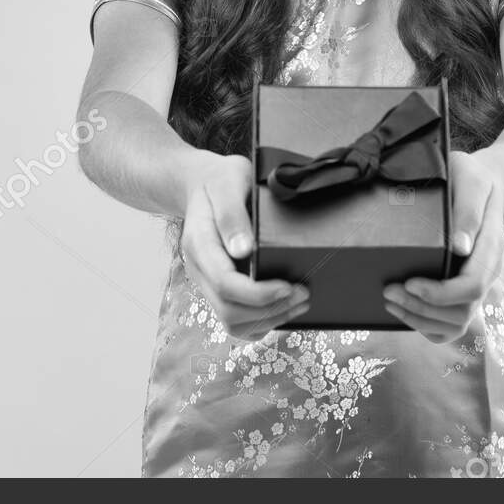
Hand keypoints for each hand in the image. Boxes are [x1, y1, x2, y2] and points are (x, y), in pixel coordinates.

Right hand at [180, 152, 309, 339]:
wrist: (201, 183)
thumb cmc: (219, 180)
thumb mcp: (227, 182)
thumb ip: (232, 214)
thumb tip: (243, 250)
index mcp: (199, 245)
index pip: (225, 283)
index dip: (259, 293)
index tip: (289, 286)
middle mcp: (200, 270)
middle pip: (229, 311)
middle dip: (270, 310)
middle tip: (304, 294)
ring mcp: (208, 282)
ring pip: (232, 323)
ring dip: (269, 320)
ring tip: (300, 303)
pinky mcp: (219, 288)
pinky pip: (237, 321)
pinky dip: (262, 322)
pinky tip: (284, 307)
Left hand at [382, 150, 503, 342]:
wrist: (482, 183)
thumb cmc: (471, 177)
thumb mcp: (471, 180)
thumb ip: (467, 211)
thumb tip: (459, 247)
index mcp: (490, 248)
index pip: (472, 286)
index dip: (441, 293)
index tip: (410, 282)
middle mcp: (487, 272)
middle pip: (463, 311)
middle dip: (422, 309)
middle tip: (388, 291)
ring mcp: (476, 285)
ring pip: (456, 324)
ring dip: (420, 319)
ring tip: (389, 301)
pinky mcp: (463, 290)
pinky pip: (449, 324)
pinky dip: (425, 325)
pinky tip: (402, 309)